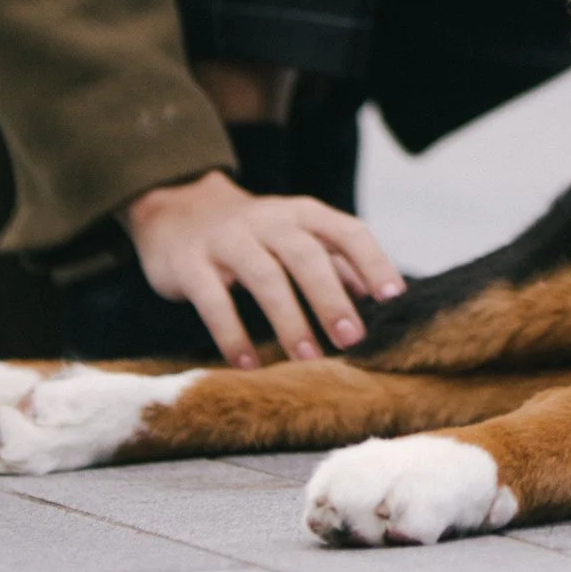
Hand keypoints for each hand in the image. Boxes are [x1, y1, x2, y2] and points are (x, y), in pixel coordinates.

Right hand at [121, 169, 404, 368]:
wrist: (177, 207)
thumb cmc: (252, 231)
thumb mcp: (295, 233)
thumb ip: (334, 258)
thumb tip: (375, 292)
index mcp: (302, 213)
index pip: (347, 231)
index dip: (372, 261)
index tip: (393, 297)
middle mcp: (269, 220)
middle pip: (307, 255)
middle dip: (331, 298)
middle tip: (352, 339)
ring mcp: (228, 239)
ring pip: (265, 277)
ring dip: (290, 320)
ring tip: (308, 360)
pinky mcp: (190, 263)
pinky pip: (214, 300)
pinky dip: (233, 333)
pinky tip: (248, 364)